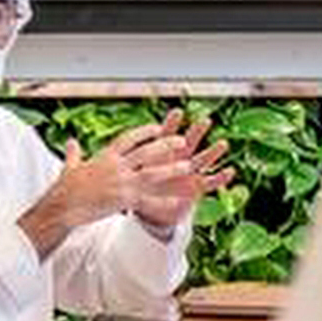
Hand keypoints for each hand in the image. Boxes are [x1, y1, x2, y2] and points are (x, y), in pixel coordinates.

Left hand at [125, 109, 229, 232]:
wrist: (152, 207)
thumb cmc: (141, 187)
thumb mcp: (128, 174)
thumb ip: (119, 160)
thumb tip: (91, 150)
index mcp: (160, 153)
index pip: (166, 135)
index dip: (172, 125)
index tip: (177, 112)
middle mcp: (178, 158)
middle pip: (189, 142)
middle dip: (197, 132)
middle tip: (205, 121)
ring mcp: (190, 172)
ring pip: (203, 159)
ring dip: (213, 152)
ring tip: (222, 144)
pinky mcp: (197, 187)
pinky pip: (211, 182)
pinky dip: (221, 177)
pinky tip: (230, 172)